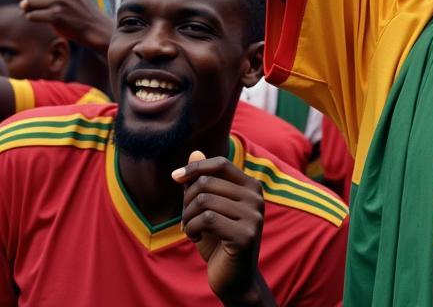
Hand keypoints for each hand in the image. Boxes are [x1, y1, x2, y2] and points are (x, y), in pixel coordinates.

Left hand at [17, 0, 112, 51]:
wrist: (93, 26)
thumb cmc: (77, 7)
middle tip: (28, 3)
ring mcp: (60, 1)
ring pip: (28, 2)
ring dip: (26, 8)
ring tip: (34, 11)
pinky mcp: (56, 16)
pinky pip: (31, 15)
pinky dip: (31, 17)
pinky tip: (39, 19)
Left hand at [174, 152, 271, 306]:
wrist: (234, 280)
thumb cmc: (219, 241)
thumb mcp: (209, 209)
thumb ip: (203, 182)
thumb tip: (194, 152)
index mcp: (251, 186)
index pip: (221, 164)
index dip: (196, 167)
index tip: (175, 177)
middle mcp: (256, 197)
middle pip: (208, 183)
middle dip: (187, 201)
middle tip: (185, 219)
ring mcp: (254, 216)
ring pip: (205, 201)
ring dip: (188, 217)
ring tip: (189, 229)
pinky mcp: (246, 235)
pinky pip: (207, 220)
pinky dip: (192, 228)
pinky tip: (195, 237)